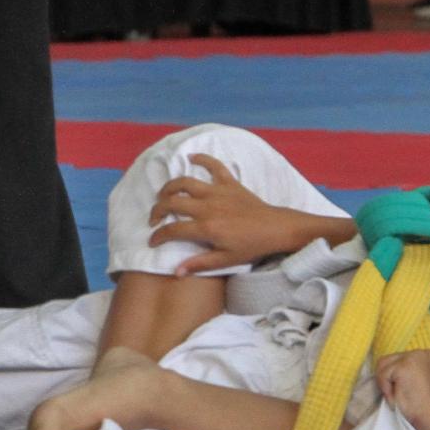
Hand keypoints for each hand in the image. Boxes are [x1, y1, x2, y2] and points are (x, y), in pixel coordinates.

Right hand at [147, 153, 312, 274]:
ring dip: (170, 187)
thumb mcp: (226, 260)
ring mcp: (218, 192)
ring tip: (164, 195)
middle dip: (157, 210)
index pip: (172, 230)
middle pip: (172, 202)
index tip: (153, 240)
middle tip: (155, 218)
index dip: (158, 236)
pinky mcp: (229, 183)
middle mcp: (207, 206)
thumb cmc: (251, 246)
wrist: (276, 229)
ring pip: (185, 182)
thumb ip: (199, 264)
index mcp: (206, 227)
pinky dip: (202, 159)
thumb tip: (177, 272)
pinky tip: (191, 157)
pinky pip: (214, 166)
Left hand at [375, 350, 429, 429]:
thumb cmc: (422, 403)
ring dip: (386, 383)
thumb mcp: (420, 379)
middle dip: (389, 378)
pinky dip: (386, 389)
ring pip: (383, 365)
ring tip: (400, 395)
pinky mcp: (403, 366)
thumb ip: (409, 370)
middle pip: (389, 359)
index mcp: (428, 355)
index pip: (399, 358)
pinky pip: (382, 375)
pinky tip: (398, 396)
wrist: (429, 416)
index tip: (407, 389)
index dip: (396, 376)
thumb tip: (385, 368)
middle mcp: (422, 352)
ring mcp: (413, 357)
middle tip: (402, 394)